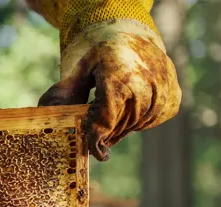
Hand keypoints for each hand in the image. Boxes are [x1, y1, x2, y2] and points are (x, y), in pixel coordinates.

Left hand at [38, 19, 181, 160]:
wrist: (131, 39)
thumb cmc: (99, 57)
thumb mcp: (77, 71)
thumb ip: (63, 94)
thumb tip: (46, 117)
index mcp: (117, 74)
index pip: (107, 117)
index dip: (99, 138)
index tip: (97, 153)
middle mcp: (144, 80)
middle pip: (123, 123)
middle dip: (108, 133)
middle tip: (98, 138)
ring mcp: (163, 87)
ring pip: (140, 123)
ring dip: (123, 129)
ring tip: (111, 123)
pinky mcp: (173, 94)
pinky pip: (155, 118)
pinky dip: (141, 121)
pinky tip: (130, 112)